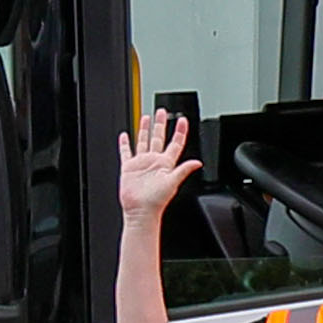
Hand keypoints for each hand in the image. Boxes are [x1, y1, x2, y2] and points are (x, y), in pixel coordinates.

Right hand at [116, 102, 191, 220]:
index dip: (180, 131)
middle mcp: (154, 161)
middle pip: (159, 138)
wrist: (141, 211)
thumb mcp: (173, 182)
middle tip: (162, 112)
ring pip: (143, 141)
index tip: (183, 120)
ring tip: (146, 117)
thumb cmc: (157, 201)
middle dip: (161, 124)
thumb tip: (198, 162)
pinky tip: (125, 135)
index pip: (176, 143)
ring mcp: (142, 163)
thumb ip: (184, 170)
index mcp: (166, 163)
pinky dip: (125, 144)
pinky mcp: (129, 168)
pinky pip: (126, 152)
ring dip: (145, 130)